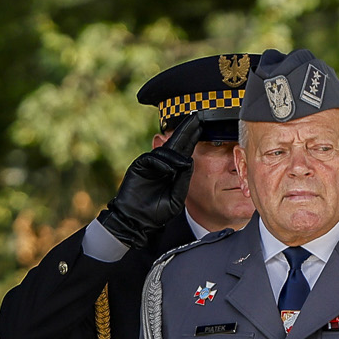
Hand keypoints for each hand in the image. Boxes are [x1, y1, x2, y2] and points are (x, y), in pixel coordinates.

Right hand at [95, 115, 200, 247]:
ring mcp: (149, 164)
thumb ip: (183, 179)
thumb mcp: (176, 197)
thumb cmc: (157, 212)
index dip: (192, 138)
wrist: (137, 221)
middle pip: (175, 143)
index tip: (201, 126)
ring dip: (175, 156)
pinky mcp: (139, 166)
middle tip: (195, 118)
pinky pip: (151, 159)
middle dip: (185, 130)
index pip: (184, 150)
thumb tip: (189, 160)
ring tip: (183, 163)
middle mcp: (162, 164)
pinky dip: (161, 163)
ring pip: (164, 152)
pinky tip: (168, 170)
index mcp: (172, 170)